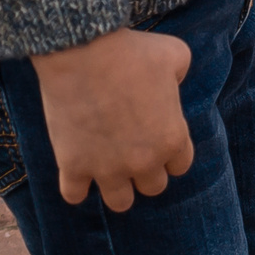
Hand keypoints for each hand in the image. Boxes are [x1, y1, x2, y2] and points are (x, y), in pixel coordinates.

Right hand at [31, 26, 194, 209]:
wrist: (84, 52)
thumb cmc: (133, 51)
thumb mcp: (176, 55)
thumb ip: (181, 75)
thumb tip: (174, 82)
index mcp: (173, 138)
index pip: (181, 166)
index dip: (170, 153)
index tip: (157, 138)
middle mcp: (144, 162)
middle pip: (153, 187)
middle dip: (146, 171)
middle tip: (133, 151)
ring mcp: (107, 169)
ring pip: (120, 203)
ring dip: (116, 187)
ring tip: (108, 167)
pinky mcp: (73, 167)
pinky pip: (74, 196)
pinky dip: (75, 186)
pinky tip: (77, 167)